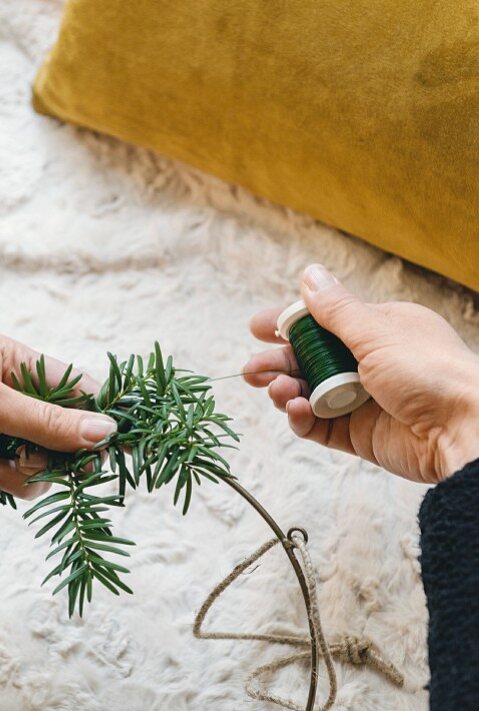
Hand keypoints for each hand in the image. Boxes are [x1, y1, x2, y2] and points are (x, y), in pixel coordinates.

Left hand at [0, 336, 112, 512]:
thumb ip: (49, 421)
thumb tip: (107, 432)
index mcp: (14, 362)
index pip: (75, 386)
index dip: (98, 413)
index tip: (121, 441)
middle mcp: (13, 394)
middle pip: (68, 428)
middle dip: (63, 449)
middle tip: (72, 468)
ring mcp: (2, 431)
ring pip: (49, 459)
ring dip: (31, 468)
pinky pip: (25, 479)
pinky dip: (12, 481)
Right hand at [243, 264, 478, 482]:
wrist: (464, 430)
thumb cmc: (432, 373)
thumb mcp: (377, 331)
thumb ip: (335, 310)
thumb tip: (310, 275)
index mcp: (380, 330)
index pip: (323, 323)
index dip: (289, 325)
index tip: (258, 329)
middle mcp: (370, 363)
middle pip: (310, 360)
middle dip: (279, 363)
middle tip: (253, 369)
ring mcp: (363, 400)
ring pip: (310, 393)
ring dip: (287, 390)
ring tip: (277, 390)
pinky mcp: (361, 435)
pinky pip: (320, 426)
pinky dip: (302, 419)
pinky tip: (297, 410)